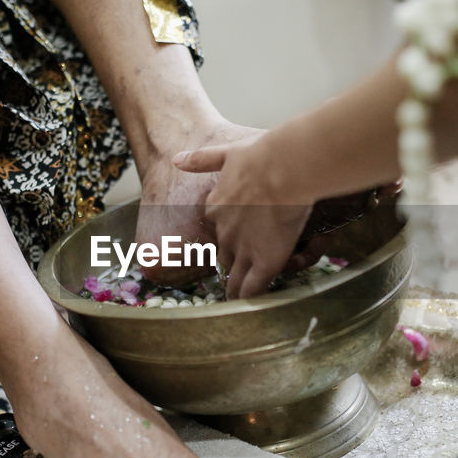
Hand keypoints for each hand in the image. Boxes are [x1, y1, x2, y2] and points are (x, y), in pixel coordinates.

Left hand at [174, 137, 313, 299]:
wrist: (282, 169)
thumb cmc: (261, 157)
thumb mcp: (227, 152)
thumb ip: (201, 158)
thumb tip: (176, 159)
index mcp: (217, 207)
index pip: (218, 227)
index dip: (226, 236)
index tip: (231, 241)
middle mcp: (226, 231)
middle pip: (223, 254)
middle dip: (228, 264)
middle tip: (232, 276)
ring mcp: (244, 249)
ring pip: (234, 275)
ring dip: (234, 288)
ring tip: (233, 299)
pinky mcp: (264, 262)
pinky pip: (252, 287)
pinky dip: (248, 297)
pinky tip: (247, 306)